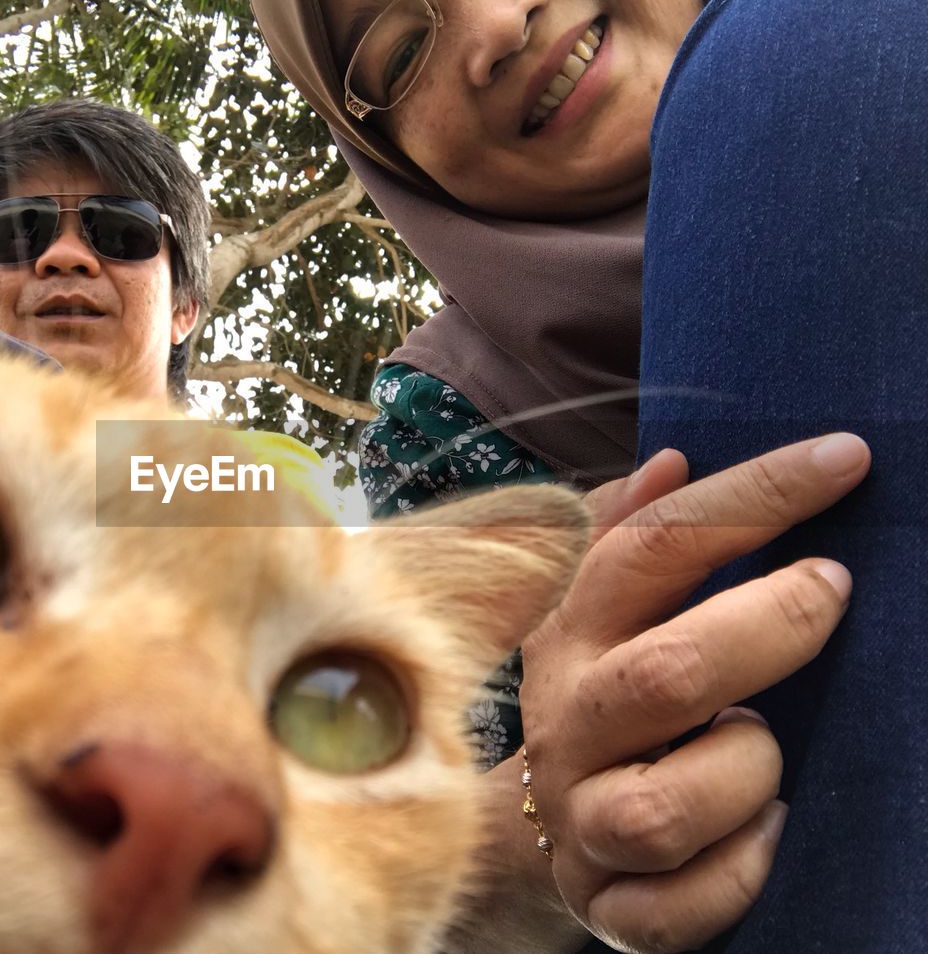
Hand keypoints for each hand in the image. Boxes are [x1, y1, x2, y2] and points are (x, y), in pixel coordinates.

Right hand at [518, 433, 868, 952]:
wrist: (524, 833)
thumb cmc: (605, 699)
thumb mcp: (601, 612)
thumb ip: (630, 534)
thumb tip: (672, 461)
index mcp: (569, 635)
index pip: (648, 549)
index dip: (747, 499)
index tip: (843, 460)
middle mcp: (567, 724)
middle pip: (665, 676)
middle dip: (769, 628)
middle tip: (834, 590)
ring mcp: (581, 819)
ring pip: (666, 809)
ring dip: (746, 770)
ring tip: (764, 745)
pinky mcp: (607, 904)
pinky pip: (675, 907)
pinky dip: (738, 874)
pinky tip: (768, 833)